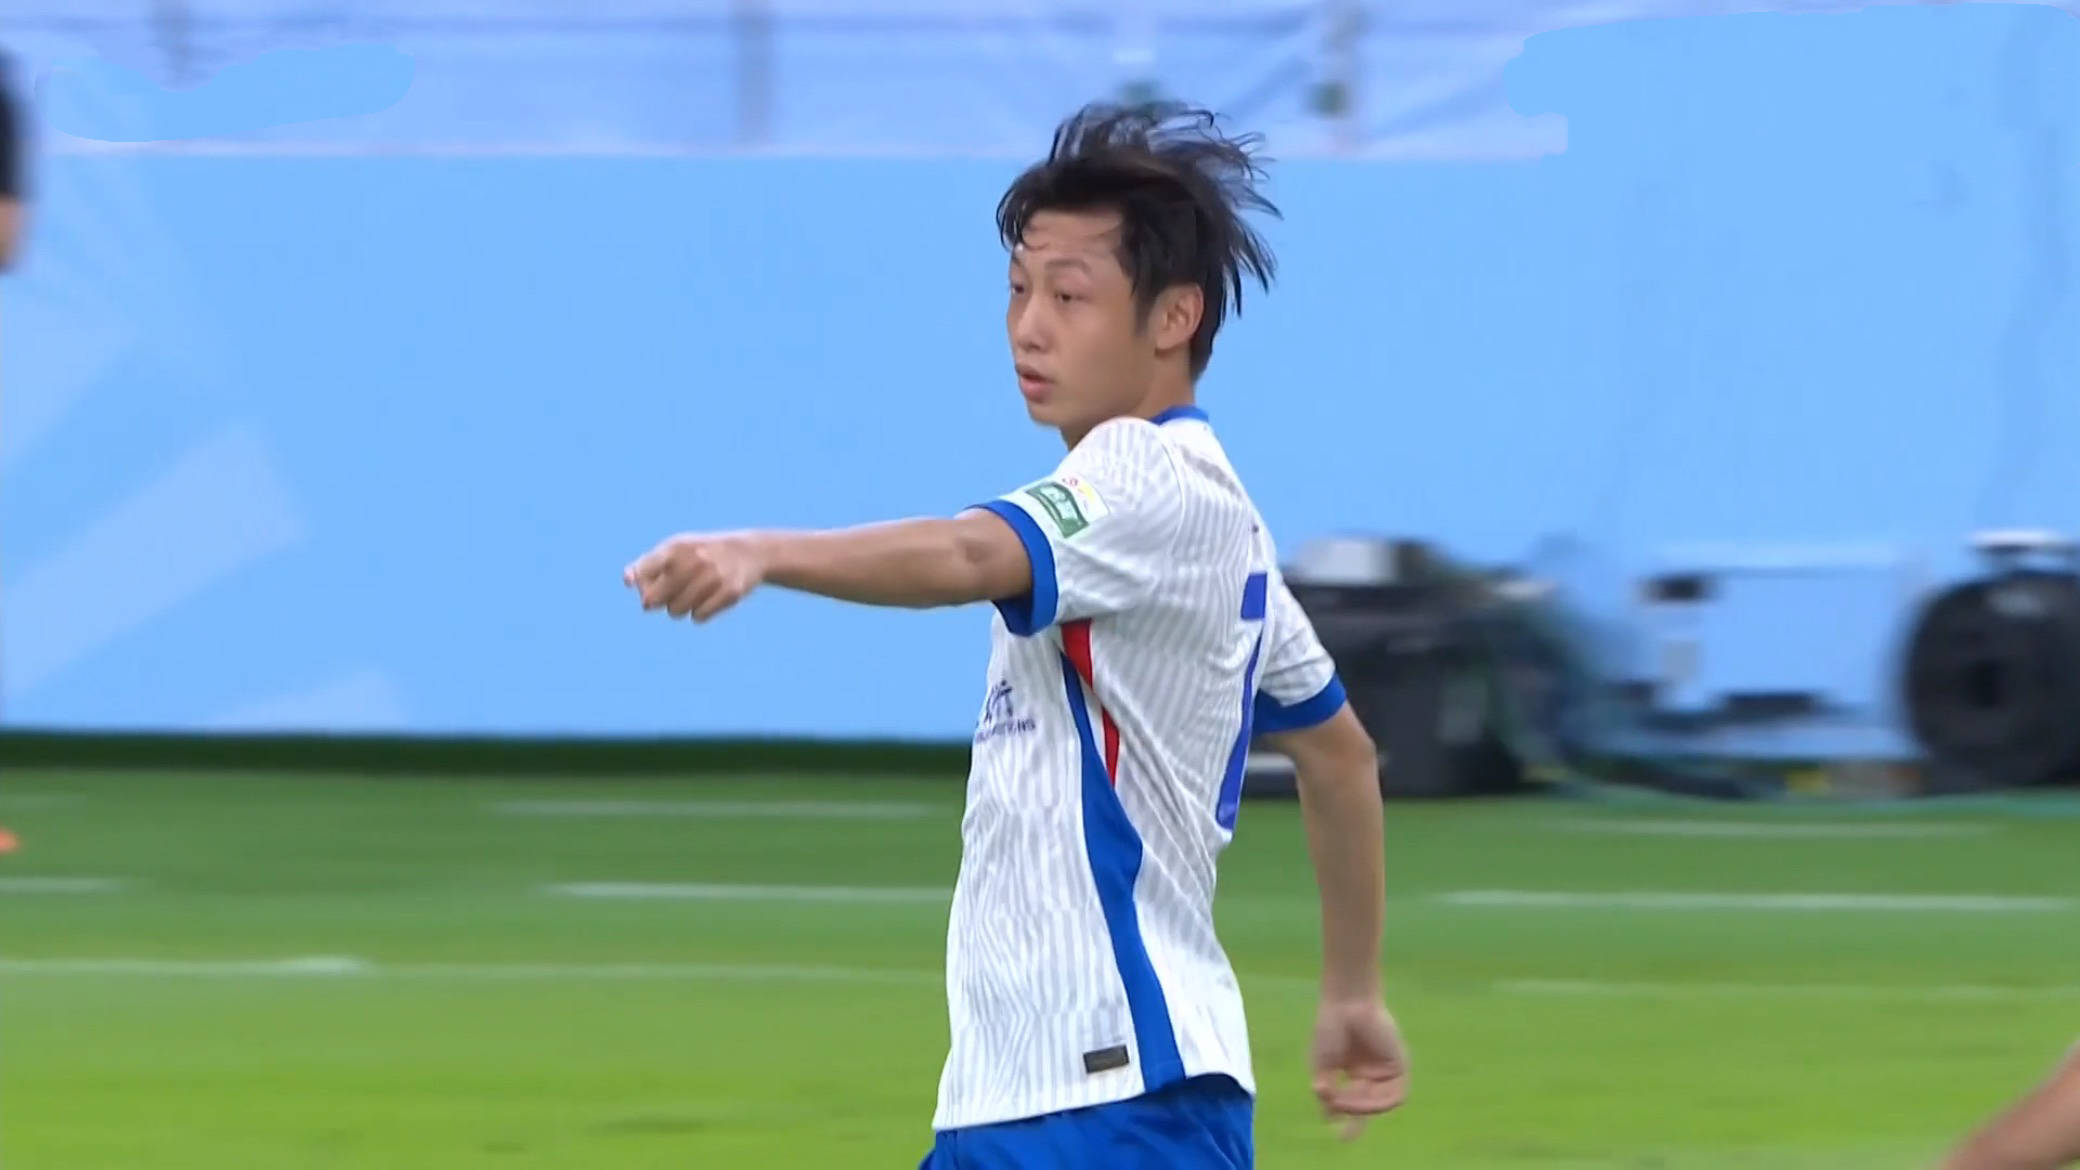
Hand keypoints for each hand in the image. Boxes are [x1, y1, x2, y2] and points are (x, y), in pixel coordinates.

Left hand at [624, 532, 766, 621]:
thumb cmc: (699, 553)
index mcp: (676, 548)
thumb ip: (647, 565)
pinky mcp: (729, 593)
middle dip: (659, 601)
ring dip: (680, 608)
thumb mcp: (674, 551)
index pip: (643, 573)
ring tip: (692, 595)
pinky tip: (708, 600)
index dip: (642, 585)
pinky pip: (699, 617)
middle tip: (671, 594)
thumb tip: (627, 580)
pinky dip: (699, 613)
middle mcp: (694, 560)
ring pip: (676, 611)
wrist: (748, 552)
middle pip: (655, 600)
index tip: (650, 585)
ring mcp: (713, 576)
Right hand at [1310, 996, 1407, 1139]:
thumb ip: (1327, 1090)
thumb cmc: (1330, 1029)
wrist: (1344, 1004)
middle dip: (1351, 1112)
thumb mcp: (1322, 1065)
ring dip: (1363, 1107)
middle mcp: (1371, 1073)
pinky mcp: (1399, 1065)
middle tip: (1336, 1108)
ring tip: (1345, 1100)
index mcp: (1354, 1072)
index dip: (1350, 1122)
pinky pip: (1397, 1095)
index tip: (1342, 1137)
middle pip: (1367, 1106)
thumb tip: (1328, 1117)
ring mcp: (1386, 1070)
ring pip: (1381, 1103)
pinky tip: (1365, 1097)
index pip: (1355, 1103)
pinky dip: (1381, 1102)